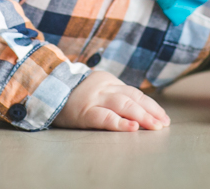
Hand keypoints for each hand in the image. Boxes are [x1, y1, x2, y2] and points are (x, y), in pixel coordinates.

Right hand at [53, 70, 171, 131]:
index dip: (151, 105)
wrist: (45, 90)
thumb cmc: (73, 96)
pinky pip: (104, 117)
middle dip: (150, 111)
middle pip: (132, 98)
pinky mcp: (83, 112)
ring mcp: (93, 99)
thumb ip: (113, 96)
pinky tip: (132, 128)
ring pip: (123, 104)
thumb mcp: (96, 90)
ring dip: (141, 116)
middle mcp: (103, 87)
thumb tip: (138, 112)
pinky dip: (120, 123)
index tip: (163, 117)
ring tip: (154, 126)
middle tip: (163, 124)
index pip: (135, 93)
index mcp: (108, 82)